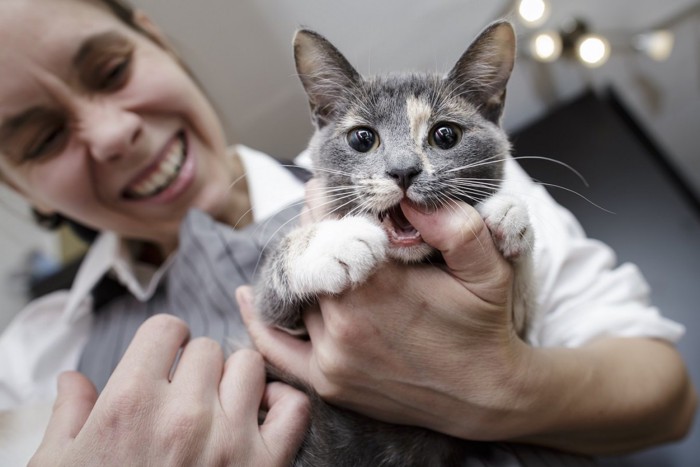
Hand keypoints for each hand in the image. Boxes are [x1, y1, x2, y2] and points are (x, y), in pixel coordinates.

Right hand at [29, 314, 309, 465]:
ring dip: (234, 379)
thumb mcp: (58, 464)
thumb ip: (68, 414)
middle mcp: (183, 416)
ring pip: (249, 366)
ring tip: (218, 403)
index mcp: (129, 404)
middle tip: (185, 392)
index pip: (165, 330)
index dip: (164, 342)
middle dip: (195, 365)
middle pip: (208, 348)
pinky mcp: (264, 466)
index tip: (163, 358)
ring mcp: (229, 440)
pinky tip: (259, 413)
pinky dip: (282, 403)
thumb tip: (72, 379)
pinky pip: (294, 408)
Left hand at [240, 199, 531, 440]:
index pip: (330, 229)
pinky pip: (277, 349)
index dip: (325, 203)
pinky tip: (248, 295)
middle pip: (307, 260)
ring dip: (300, 270)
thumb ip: (458, 227)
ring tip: (312, 249)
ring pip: (295, 296)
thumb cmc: (484, 328)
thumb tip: (412, 196)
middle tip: (319, 212)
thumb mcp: (489, 270)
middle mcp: (344, 323)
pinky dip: (260, 321)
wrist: (485, 396)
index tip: (322, 186)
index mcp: (378, 288)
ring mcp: (332, 356)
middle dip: (314, 234)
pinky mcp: (328, 381)